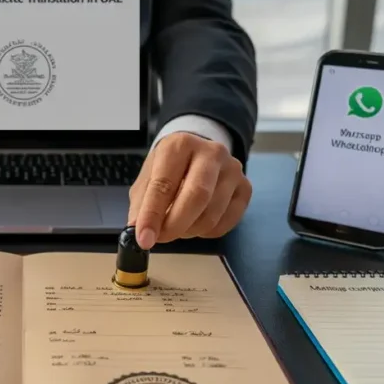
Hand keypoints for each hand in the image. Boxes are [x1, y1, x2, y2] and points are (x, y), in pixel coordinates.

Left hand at [127, 132, 251, 248]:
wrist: (198, 154)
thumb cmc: (169, 168)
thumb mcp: (148, 179)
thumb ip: (141, 204)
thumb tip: (137, 231)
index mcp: (180, 145)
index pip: (164, 184)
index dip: (152, 214)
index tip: (143, 239)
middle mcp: (211, 152)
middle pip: (197, 196)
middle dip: (175, 225)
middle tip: (161, 239)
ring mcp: (233, 169)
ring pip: (212, 214)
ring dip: (189, 230)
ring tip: (177, 227)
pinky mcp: (245, 187)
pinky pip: (226, 222)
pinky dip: (207, 232)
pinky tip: (196, 223)